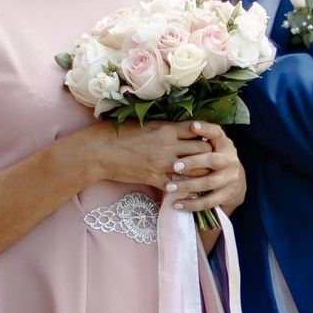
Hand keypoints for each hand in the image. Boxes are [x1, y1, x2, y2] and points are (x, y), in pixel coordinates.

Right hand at [72, 119, 214, 190]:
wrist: (100, 151)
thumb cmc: (119, 133)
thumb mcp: (145, 123)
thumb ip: (165, 127)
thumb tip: (181, 129)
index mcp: (167, 128)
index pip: (198, 130)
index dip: (206, 135)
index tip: (208, 139)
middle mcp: (169, 145)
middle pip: (202, 150)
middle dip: (209, 154)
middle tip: (212, 158)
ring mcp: (163, 163)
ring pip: (195, 170)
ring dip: (202, 172)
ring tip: (205, 174)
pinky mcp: (155, 178)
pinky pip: (178, 186)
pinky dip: (186, 188)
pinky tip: (190, 189)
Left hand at [168, 122, 242, 214]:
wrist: (235, 180)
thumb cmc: (214, 157)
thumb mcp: (212, 144)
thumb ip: (199, 138)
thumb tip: (180, 126)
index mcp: (224, 144)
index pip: (217, 133)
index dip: (206, 130)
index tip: (193, 126)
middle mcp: (229, 160)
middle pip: (212, 160)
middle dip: (193, 162)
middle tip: (174, 166)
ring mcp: (229, 179)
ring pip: (208, 183)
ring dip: (188, 185)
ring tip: (169, 187)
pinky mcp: (225, 195)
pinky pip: (208, 201)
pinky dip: (192, 204)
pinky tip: (177, 204)